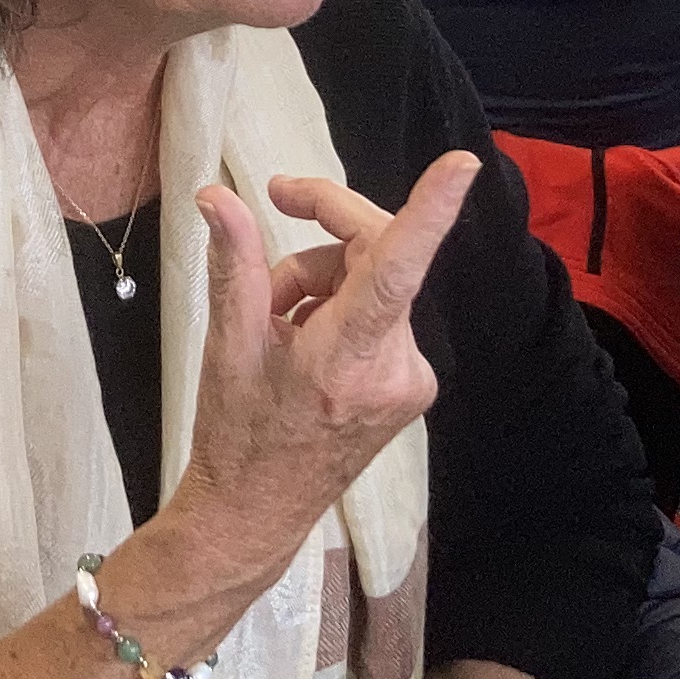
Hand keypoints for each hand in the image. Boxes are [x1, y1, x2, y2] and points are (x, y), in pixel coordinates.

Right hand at [175, 154, 474, 581]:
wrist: (257, 512)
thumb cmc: (236, 431)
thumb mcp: (225, 346)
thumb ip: (233, 263)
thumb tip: (215, 194)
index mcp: (345, 360)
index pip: (395, 270)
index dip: (430, 212)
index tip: (463, 166)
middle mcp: (394, 370)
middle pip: (376, 257)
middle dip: (318, 241)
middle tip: (266, 240)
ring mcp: (412, 380)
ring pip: (375, 282)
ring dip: (321, 280)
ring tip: (274, 320)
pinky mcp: (413, 385)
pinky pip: (381, 312)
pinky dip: (339, 307)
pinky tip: (303, 341)